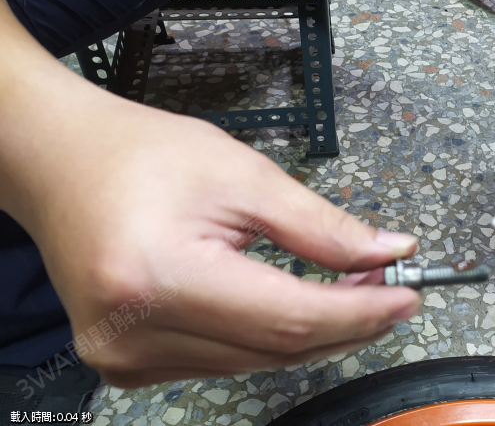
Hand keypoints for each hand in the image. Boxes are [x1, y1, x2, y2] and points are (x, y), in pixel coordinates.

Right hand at [5, 72, 420, 387]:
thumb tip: (388, 252)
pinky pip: (225, 362)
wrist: (62, 164)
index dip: (361, 313)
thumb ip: (322, 225)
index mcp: (160, 277)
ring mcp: (126, 356)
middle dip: (347, 322)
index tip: (408, 294)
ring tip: (350, 287)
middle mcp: (135, 331)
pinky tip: (295, 305)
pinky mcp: (128, 363)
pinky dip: (270, 339)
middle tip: (388, 284)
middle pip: (277, 350)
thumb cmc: (141, 155)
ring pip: (256, 363)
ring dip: (313, 332)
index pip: (290, 319)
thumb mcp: (245, 174)